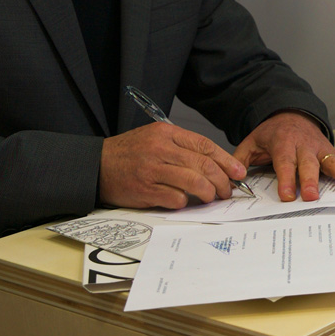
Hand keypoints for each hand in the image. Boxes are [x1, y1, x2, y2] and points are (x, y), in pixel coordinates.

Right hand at [99, 122, 246, 208]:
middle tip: (228, 189)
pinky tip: (185, 202)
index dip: (226, 160)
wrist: (96, 165)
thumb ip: (181, 147)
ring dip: (208, 193)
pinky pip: (175, 198)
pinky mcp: (144, 190)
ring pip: (193, 182)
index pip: (205, 145)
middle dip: (222, 180)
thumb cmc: (130, 153)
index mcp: (166, 133)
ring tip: (212, 197)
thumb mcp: (156, 138)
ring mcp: (152, 170)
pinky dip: (185, 202)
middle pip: (203, 164)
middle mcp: (161, 149)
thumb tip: (214, 163)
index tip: (238, 172)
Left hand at [232, 111, 334, 201]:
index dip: (285, 179)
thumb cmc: (271, 133)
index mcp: (283, 143)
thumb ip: (240, 159)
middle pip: (309, 164)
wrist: (291, 112)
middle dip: (311, 180)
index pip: (284, 162)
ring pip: (333, 161)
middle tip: (312, 197)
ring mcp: (320, 147)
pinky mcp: (330, 151)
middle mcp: (304, 145)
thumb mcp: (251, 141)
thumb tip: (232, 179)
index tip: (286, 196)